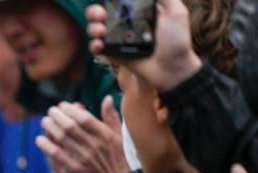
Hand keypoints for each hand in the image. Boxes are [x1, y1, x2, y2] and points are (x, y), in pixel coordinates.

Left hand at [35, 97, 129, 172]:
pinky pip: (56, 154)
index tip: (62, 106)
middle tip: (50, 112)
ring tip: (44, 122)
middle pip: (70, 126)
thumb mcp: (118, 138)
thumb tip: (108, 98)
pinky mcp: (74, 169)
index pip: (84, 118)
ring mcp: (84, 158)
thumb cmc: (117, 160)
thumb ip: (112, 118)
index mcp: (106, 135)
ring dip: (50, 127)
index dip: (70, 110)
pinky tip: (40, 140)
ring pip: (61, 138)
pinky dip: (46, 145)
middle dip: (57, 116)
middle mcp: (94, 145)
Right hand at [86, 0, 201, 90]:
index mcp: (138, 10)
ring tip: (101, 31)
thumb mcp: (175, 11)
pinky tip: (100, 45)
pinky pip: (97, 47)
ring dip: (93, 27)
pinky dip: (94, 45)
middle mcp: (125, 23)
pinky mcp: (113, 54)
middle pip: (101, 12)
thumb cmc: (177, 40)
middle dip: (94, 11)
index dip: (109, 0)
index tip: (108, 0)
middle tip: (101, 15)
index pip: (118, 0)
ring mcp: (118, 39)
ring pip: (95, 28)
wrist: (172, 69)